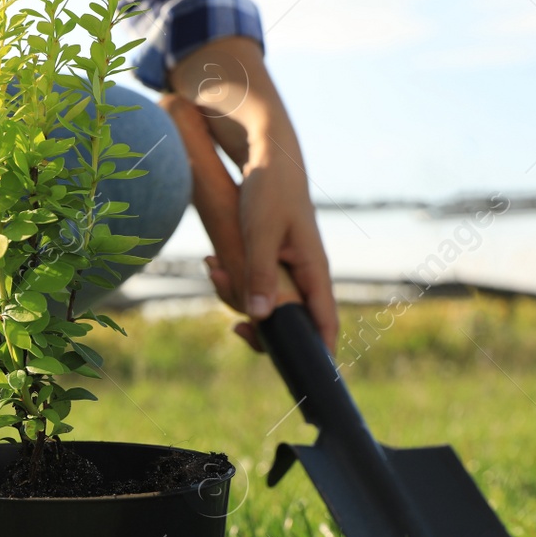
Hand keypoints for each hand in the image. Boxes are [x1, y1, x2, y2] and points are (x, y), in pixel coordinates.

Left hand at [165, 36, 337, 351]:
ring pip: (260, 304)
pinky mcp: (265, 260)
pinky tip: (210, 265)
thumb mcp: (259, 231)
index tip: (307, 381)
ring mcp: (284, 269)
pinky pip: (247, 284)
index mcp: (313, 270)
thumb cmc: (269, 189)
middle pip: (285, 322)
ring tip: (211, 269)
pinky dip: (227, 280)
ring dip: (232, 294)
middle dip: (254, 322)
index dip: (318, 356)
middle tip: (232, 320)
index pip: (325, 325)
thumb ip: (259, 274)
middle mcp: (303, 275)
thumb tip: (261, 318)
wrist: (265, 155)